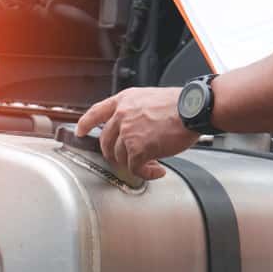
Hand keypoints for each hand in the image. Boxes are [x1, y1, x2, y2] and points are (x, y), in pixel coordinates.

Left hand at [76, 87, 199, 180]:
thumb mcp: (148, 97)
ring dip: (135, 164)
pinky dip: (146, 173)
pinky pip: (135, 168)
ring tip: (151, 164)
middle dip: (115, 154)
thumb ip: (134, 110)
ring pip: (120, 157)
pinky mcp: (138, 149)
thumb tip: (132, 127)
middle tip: (129, 159)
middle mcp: (122, 115)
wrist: (192, 109)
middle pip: (106, 142)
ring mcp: (128, 132)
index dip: (85, 124)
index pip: (96, 112)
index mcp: (124, 100)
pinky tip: (157, 171)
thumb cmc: (178, 104)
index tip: (80, 131)